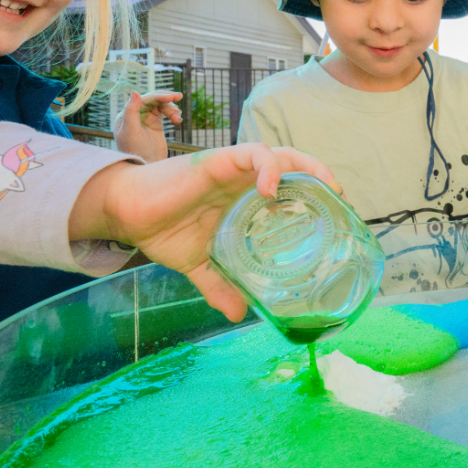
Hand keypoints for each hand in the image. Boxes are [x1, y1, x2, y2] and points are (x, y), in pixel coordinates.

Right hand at [69, 145, 340, 320]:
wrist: (127, 214)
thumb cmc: (163, 229)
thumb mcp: (200, 264)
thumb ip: (220, 285)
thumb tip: (237, 314)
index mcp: (245, 198)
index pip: (291, 185)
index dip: (316, 194)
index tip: (337, 214)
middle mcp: (244, 180)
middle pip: (294, 165)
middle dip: (322, 176)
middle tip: (341, 200)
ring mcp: (233, 169)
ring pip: (280, 153)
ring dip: (306, 166)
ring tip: (324, 187)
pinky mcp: (218, 161)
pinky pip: (253, 153)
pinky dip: (269, 168)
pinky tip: (271, 190)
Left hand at [114, 91, 183, 161]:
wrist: (147, 168)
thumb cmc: (136, 152)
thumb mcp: (132, 132)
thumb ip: (131, 111)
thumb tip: (134, 91)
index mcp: (126, 115)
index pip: (142, 99)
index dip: (157, 96)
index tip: (171, 97)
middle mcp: (135, 115)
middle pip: (152, 100)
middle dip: (166, 98)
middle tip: (179, 96)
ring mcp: (146, 119)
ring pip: (160, 105)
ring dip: (171, 108)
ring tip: (178, 118)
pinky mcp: (155, 124)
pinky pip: (165, 113)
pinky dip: (172, 114)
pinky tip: (178, 120)